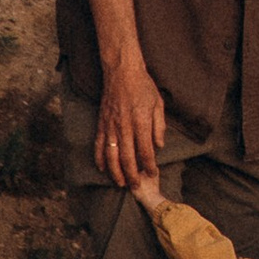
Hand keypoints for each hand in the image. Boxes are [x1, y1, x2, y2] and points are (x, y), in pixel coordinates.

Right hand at [95, 54, 165, 190]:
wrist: (122, 72)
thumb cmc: (143, 86)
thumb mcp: (158, 103)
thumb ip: (159, 126)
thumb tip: (159, 146)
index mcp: (141, 121)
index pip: (145, 150)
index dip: (149, 164)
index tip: (152, 174)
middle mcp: (125, 126)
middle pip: (127, 157)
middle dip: (132, 174)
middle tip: (136, 187)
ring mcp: (111, 126)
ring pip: (111, 155)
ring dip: (115, 171)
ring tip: (120, 183)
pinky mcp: (101, 123)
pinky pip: (99, 145)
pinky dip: (100, 158)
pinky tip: (102, 169)